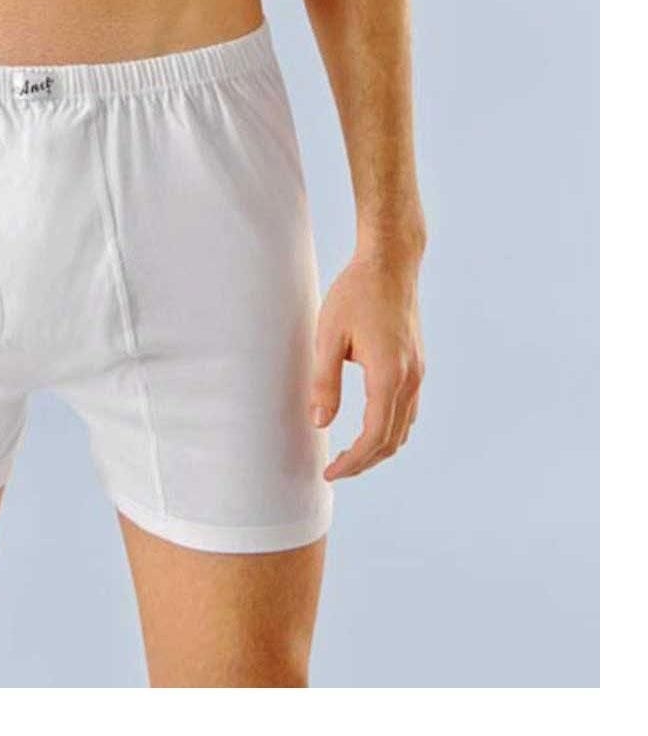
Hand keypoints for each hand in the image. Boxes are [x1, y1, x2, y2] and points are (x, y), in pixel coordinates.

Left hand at [309, 251, 424, 480]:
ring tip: (351, 454)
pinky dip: (391, 428)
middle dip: (365, 461)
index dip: (353, 462)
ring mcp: (417, 371)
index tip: (331, 473)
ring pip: (404, 427)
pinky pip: (408, 409)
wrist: (390, 262)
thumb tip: (320, 423)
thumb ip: (324, 381)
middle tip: (336, 469)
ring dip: (380, 447)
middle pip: (392, 440)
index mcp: (388, 376)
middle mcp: (410, 379)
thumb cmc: (356, 292)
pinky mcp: (416, 363)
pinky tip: (371, 424)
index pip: (374, 437)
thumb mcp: (329, 334)